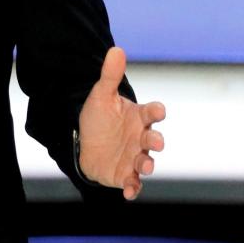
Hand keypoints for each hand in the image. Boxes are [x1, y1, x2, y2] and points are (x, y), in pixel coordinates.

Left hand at [76, 47, 164, 199]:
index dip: (156, 112)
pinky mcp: (125, 175)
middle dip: (155, 142)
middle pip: (153, 140)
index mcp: (138, 117)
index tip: (158, 111)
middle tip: (155, 143)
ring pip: (145, 162)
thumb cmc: (99, 118)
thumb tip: (116, 49)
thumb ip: (110, 76)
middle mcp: (140, 138)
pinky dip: (134, 188)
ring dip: (147, 165)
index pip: (152, 112)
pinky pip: (133, 183)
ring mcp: (134, 157)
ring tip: (145, 167)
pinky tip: (129, 193)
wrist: (84, 143)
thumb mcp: (100, 96)